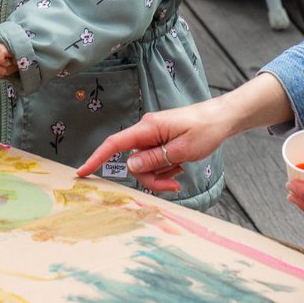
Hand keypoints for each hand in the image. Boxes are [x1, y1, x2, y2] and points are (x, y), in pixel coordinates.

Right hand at [76, 102, 230, 192]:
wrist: (221, 118)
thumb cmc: (205, 129)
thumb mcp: (182, 149)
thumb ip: (155, 159)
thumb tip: (130, 166)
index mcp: (148, 128)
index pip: (115, 144)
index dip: (97, 158)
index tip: (82, 172)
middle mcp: (146, 130)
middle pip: (134, 162)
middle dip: (151, 177)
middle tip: (173, 184)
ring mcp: (153, 136)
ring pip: (144, 164)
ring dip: (160, 174)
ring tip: (180, 171)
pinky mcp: (160, 140)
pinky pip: (154, 160)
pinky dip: (165, 168)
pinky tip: (180, 165)